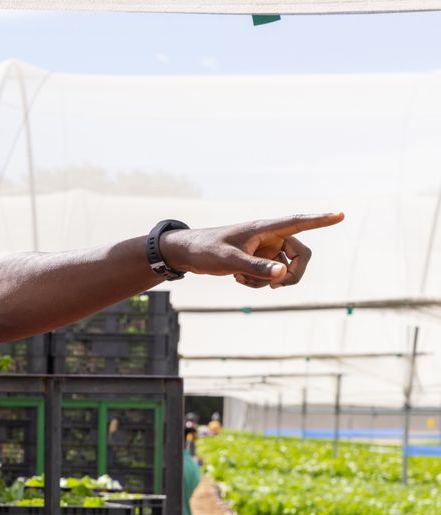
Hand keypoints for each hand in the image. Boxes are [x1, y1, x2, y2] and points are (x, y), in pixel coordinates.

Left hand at [161, 212, 343, 287]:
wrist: (186, 254)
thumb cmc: (205, 250)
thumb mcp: (229, 261)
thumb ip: (256, 268)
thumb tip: (283, 275)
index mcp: (265, 228)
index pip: (298, 222)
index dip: (320, 220)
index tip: (341, 214)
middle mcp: (269, 237)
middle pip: (301, 255)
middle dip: (293, 274)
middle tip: (276, 286)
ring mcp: (265, 250)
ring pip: (285, 269)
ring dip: (269, 281)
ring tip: (244, 280)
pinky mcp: (258, 261)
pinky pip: (270, 276)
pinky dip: (258, 282)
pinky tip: (238, 279)